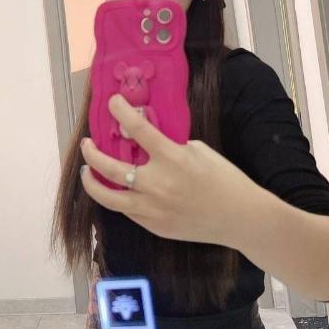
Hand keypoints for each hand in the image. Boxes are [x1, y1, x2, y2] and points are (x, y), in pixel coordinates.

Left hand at [80, 94, 262, 247]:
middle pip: (110, 167)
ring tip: (87, 171)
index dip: (120, 111)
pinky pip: (127, 211)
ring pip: (108, 198)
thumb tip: (145, 137)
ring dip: (92, 182)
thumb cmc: (223, 178)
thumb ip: (169, 144)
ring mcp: (153, 209)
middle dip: (92, 152)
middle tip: (87, 143)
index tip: (112, 101)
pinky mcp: (155, 226)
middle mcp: (157, 184)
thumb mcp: (198, 150)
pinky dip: (117, 197)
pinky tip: (114, 188)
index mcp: (172, 158)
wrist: (241, 218)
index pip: (137, 128)